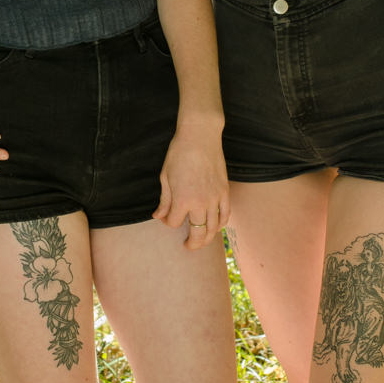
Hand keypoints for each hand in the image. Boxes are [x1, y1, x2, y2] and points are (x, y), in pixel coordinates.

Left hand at [153, 128, 229, 248]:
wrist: (200, 136)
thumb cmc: (179, 154)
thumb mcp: (165, 177)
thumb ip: (164, 200)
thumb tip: (158, 216)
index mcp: (182, 200)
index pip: (174, 222)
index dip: (168, 222)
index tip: (165, 216)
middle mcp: (200, 203)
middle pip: (197, 233)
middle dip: (192, 243)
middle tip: (187, 246)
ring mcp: (215, 198)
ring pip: (213, 228)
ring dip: (207, 239)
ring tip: (201, 241)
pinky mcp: (225, 192)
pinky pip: (225, 215)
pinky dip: (220, 224)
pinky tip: (215, 227)